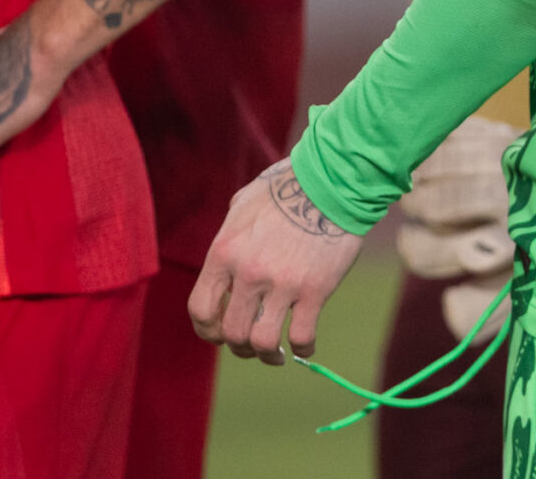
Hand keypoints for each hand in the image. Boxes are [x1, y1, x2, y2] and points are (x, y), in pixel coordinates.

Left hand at [190, 160, 362, 363]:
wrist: (334, 180)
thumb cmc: (288, 185)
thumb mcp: (244, 203)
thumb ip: (230, 233)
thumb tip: (228, 256)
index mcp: (225, 252)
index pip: (201, 310)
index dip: (207, 331)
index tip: (220, 335)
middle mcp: (248, 273)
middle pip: (232, 333)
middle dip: (239, 347)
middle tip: (251, 347)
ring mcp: (283, 284)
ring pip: (262, 342)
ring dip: (266, 355)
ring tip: (274, 354)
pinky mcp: (315, 290)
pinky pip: (301, 336)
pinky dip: (302, 349)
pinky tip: (304, 347)